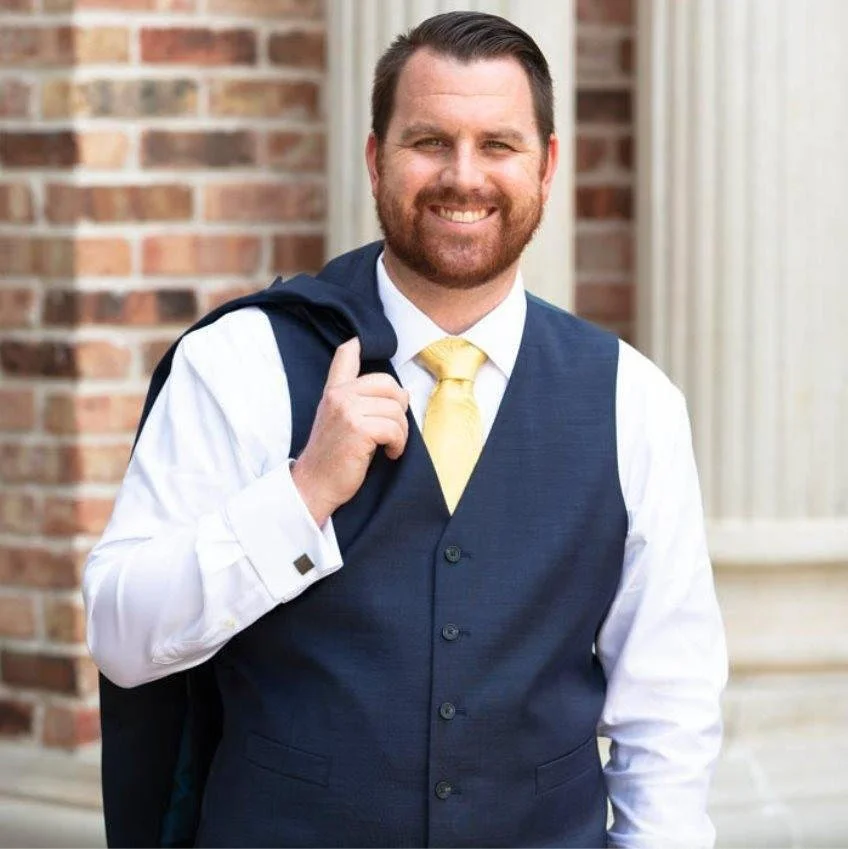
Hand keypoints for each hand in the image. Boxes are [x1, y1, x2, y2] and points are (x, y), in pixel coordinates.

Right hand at [291, 337, 408, 525]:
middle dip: (399, 409)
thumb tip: (404, 392)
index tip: (360, 343)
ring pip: (396, 409)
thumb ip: (360, 401)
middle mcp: (339, 395)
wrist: (315, 485)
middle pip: (389, 384)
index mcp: (334, 390)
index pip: (346, 355)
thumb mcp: (339, 420)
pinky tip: (389, 453)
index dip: (358, 345)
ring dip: (401, 433)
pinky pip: (395, 429)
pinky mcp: (358, 429)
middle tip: (393, 429)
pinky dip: (398, 444)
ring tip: (389, 445)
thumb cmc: (332, 456)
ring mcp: (348, 410)